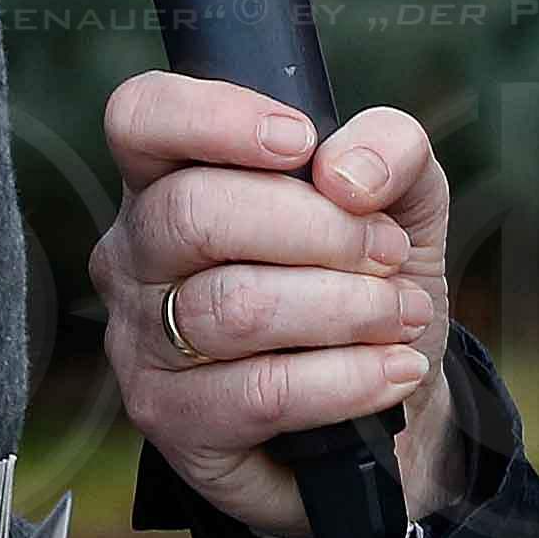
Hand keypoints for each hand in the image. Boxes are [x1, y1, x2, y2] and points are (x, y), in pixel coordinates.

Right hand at [93, 72, 458, 537]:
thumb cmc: (366, 280)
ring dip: (345, 306)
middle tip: (388, 250)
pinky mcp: (172, 420)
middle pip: (193, 212)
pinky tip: (394, 370)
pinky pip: (261, 392)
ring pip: (233, 307)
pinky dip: (347, 378)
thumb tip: (348, 173)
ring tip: (402, 314)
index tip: (301, 142)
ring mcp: (141, 341)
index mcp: (170, 176)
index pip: (141, 118)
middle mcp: (135, 253)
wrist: (382, 405)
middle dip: (316, 228)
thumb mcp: (400, 198)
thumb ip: (390, 148)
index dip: (213, 118)